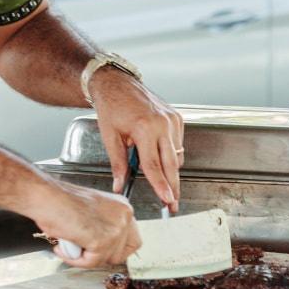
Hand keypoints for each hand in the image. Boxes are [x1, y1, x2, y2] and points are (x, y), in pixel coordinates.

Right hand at [34, 179, 140, 268]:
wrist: (46, 196)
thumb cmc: (61, 201)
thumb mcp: (92, 211)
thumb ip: (103, 225)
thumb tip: (104, 246)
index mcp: (122, 206)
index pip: (132, 239)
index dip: (115, 249)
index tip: (101, 251)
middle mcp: (124, 215)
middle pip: (124, 252)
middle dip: (102, 256)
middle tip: (83, 251)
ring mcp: (116, 228)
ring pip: (105, 259)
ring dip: (85, 258)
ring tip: (69, 246)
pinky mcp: (103, 240)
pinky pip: (92, 262)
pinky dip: (76, 260)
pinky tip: (64, 249)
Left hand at [88, 68, 184, 212]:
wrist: (118, 84)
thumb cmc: (111, 107)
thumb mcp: (110, 137)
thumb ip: (118, 164)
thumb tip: (119, 186)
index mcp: (144, 128)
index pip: (154, 165)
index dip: (160, 186)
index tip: (166, 200)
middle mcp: (162, 123)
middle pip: (172, 164)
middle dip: (173, 187)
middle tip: (172, 204)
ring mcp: (172, 120)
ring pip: (177, 155)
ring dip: (170, 169)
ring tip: (160, 179)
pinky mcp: (177, 117)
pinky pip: (178, 144)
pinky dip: (171, 153)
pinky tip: (159, 154)